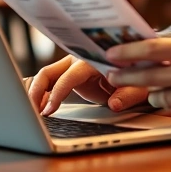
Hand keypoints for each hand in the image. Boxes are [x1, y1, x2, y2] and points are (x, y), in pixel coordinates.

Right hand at [27, 54, 148, 115]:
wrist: (137, 62)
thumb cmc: (138, 72)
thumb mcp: (139, 85)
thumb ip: (127, 95)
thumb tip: (115, 104)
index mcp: (93, 60)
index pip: (69, 76)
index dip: (57, 94)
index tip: (48, 109)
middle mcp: (78, 59)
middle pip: (48, 72)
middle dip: (36, 91)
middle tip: (31, 111)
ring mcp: (72, 65)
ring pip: (46, 75)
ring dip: (35, 91)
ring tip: (31, 111)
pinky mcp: (69, 73)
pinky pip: (51, 79)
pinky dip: (41, 90)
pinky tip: (35, 104)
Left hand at [105, 35, 170, 123]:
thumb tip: (148, 45)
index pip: (153, 49)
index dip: (128, 52)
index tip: (111, 55)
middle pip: (148, 75)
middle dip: (125, 76)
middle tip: (111, 77)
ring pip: (157, 95)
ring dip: (154, 92)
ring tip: (164, 87)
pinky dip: (170, 103)